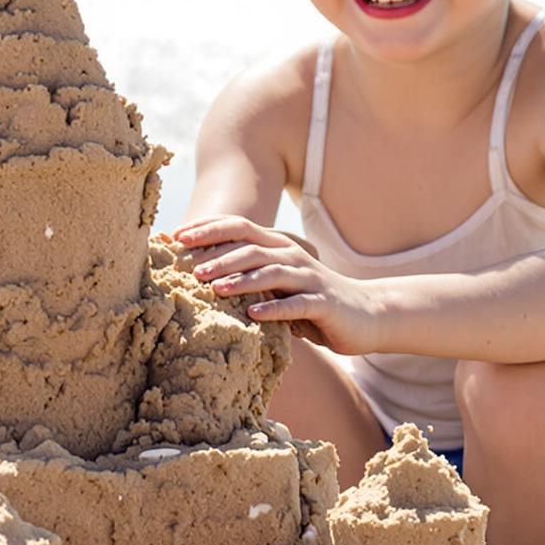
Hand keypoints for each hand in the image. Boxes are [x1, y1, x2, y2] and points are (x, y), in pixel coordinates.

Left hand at [170, 214, 376, 354]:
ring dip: (241, 279)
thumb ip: (250, 278)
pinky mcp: (323, 303)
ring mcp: (309, 279)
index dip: (208, 229)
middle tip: (188, 266)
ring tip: (214, 288)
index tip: (177, 237)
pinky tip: (252, 315)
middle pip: (251, 247)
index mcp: (278, 248)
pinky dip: (274, 309)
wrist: (368, 314)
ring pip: (271, 272)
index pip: (238, 229)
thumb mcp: (278, 287)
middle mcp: (292, 257)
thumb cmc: (313, 301)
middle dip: (218, 255)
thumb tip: (200, 278)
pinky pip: (296, 305)